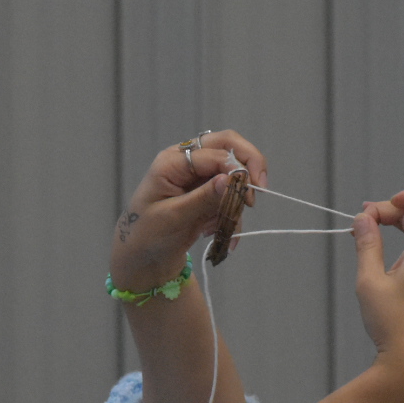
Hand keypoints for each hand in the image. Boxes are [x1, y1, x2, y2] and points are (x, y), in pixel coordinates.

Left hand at [108, 130, 268, 290]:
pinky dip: (233, 216)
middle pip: (229, 146)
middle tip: (260, 189)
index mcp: (173, 162)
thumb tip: (230, 178)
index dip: (237, 168)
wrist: (143, 256)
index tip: (249, 194)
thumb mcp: (173, 217)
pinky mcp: (208, 193)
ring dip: (238, 202)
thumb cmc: (148, 234)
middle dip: (249, 166)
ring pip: (234, 173)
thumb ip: (202, 198)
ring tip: (228, 230)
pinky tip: (225, 238)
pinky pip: (231, 197)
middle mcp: (187, 162)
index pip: (215, 151)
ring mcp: (199, 176)